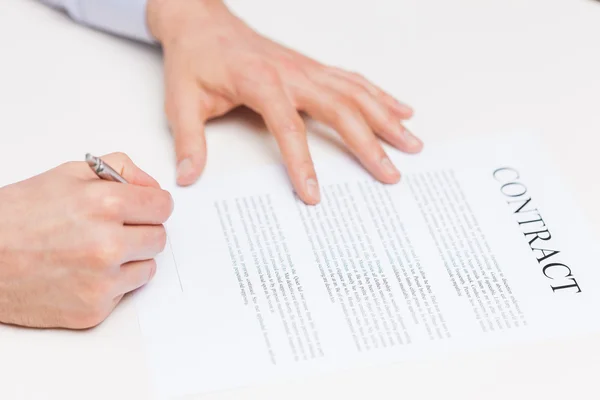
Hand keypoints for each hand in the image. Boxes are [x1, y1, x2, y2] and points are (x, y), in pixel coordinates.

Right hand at [0, 153, 172, 328]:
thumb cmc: (18, 216)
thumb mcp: (68, 174)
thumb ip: (122, 170)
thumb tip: (153, 186)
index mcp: (105, 205)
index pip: (164, 206)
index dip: (153, 205)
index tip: (143, 209)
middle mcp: (107, 244)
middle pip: (160, 237)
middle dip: (142, 231)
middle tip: (114, 230)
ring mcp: (102, 281)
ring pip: (148, 267)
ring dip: (131, 259)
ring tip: (95, 251)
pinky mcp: (94, 309)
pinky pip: (126, 292)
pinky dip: (112, 283)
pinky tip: (84, 272)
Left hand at [147, 0, 422, 204]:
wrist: (201, 20)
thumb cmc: (195, 59)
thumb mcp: (180, 100)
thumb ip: (188, 140)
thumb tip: (188, 178)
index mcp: (261, 83)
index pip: (289, 129)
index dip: (303, 164)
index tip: (314, 196)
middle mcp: (292, 73)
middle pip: (341, 110)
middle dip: (370, 144)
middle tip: (392, 174)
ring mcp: (307, 68)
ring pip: (356, 93)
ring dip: (387, 119)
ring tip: (413, 144)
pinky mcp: (312, 67)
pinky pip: (353, 80)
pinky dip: (380, 95)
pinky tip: (401, 109)